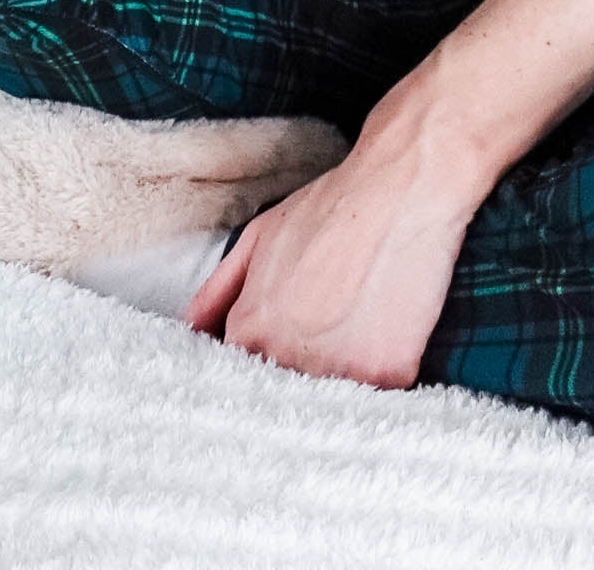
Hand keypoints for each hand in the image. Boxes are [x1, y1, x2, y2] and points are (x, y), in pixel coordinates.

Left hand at [181, 140, 478, 389]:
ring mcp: (336, 370)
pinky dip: (383, 381)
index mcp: (251, 328)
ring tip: (358, 336)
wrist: (402, 188)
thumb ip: (219, 291)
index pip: (242, 380)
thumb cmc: (332, 207)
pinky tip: (388, 338)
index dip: (261, 375)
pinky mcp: (386, 375)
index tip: (278, 363)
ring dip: (341, 387)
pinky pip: (379, 398)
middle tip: (327, 343)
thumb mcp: (260, 237)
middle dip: (300, 382)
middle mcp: (286, 356)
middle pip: (286, 398)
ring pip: (331, 405)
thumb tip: (191, 331)